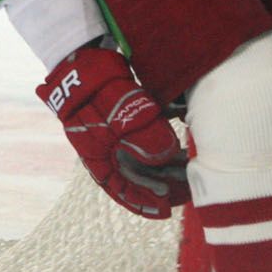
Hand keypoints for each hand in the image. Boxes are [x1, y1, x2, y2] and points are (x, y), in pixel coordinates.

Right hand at [37, 43, 189, 219]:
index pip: (122, 190)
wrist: (83, 62)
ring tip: (187, 165)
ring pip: (143, 157)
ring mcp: (113, 134)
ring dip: (165, 164)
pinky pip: (145, 137)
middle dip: (162, 183)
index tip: (168, 208)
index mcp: (98, 159)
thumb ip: (148, 142)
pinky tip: (180, 142)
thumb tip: (169, 156)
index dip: (144, 203)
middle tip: (187, 188)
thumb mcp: (123, 120)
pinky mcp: (122, 118)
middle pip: (136, 175)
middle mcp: (105, 151)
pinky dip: (161, 143)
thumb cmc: (98, 94)